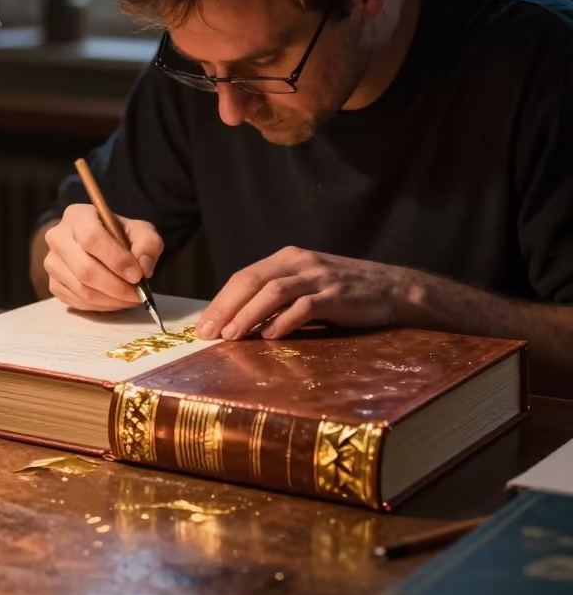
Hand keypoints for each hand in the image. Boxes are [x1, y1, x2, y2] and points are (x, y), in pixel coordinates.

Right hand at [44, 204, 163, 311]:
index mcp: (77, 216)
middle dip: (116, 286)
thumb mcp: (140, 231)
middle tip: (138, 294)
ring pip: (81, 288)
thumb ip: (148, 244)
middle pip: (85, 269)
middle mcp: (57, 237)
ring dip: (111, 299)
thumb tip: (144, 268)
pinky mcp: (53, 283)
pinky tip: (116, 301)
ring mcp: (52, 262)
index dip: (116, 260)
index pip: (92, 239)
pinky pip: (76, 301)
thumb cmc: (119, 235)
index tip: (137, 276)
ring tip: (131, 299)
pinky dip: (100, 306)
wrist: (99, 244)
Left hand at [196, 248, 405, 339]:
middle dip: (226, 307)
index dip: (221, 301)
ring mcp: (318, 277)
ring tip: (232, 336)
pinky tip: (270, 337)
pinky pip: (304, 306)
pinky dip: (284, 321)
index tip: (203, 326)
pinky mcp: (336, 294)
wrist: (391, 288)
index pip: (244, 276)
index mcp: (287, 257)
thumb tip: (239, 323)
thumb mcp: (306, 286)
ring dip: (249, 314)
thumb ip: (277, 298)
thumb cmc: (343, 293)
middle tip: (208, 333)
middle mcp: (299, 262)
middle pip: (252, 280)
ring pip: (274, 291)